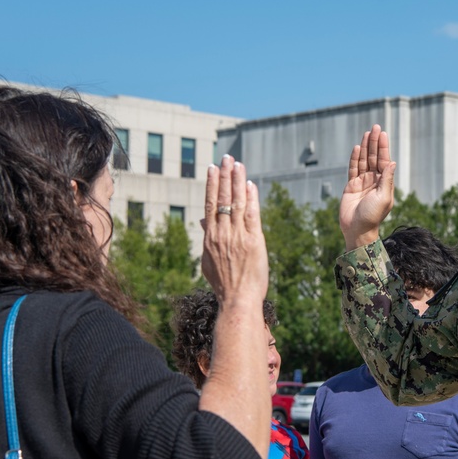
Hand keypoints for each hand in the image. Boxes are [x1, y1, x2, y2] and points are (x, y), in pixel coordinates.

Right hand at [201, 155, 268, 304]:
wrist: (237, 300)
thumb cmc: (224, 284)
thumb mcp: (209, 261)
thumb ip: (207, 238)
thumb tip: (203, 220)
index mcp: (210, 237)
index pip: (209, 204)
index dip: (212, 184)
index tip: (213, 168)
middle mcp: (222, 233)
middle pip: (222, 198)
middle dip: (225, 176)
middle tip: (227, 158)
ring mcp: (237, 236)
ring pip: (236, 202)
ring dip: (237, 181)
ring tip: (238, 164)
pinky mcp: (253, 241)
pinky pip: (251, 214)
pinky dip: (250, 198)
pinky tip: (250, 185)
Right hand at [339, 124, 395, 249]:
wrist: (357, 230)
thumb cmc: (372, 216)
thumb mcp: (383, 198)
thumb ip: (387, 179)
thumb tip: (392, 162)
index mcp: (384, 183)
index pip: (384, 160)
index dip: (383, 146)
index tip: (382, 133)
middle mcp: (374, 180)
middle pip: (374, 157)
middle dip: (375, 142)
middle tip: (375, 127)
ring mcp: (362, 182)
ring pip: (364, 161)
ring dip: (365, 147)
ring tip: (366, 133)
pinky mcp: (351, 186)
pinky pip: (353, 169)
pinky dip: (355, 158)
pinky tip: (357, 148)